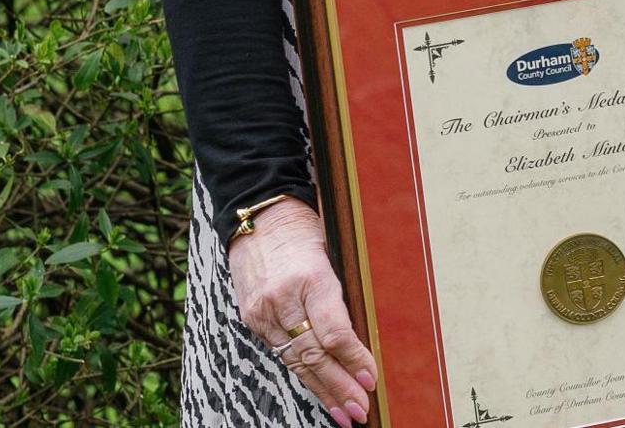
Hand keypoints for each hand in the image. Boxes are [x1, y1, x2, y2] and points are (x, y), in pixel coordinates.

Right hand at [225, 199, 376, 424]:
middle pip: (314, 354)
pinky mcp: (252, 317)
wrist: (257, 216)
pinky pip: (281, 351)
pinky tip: (318, 389)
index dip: (354, 360)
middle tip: (360, 410)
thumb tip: (364, 333)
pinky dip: (301, 372)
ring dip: (322, 389)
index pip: (335, 332)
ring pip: (296, 360)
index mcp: (312, 277)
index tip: (372, 379)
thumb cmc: (303, 229)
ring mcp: (263, 310)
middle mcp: (284, 298)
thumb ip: (342, 293)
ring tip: (344, 412)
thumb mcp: (332, 252)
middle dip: (340, 386)